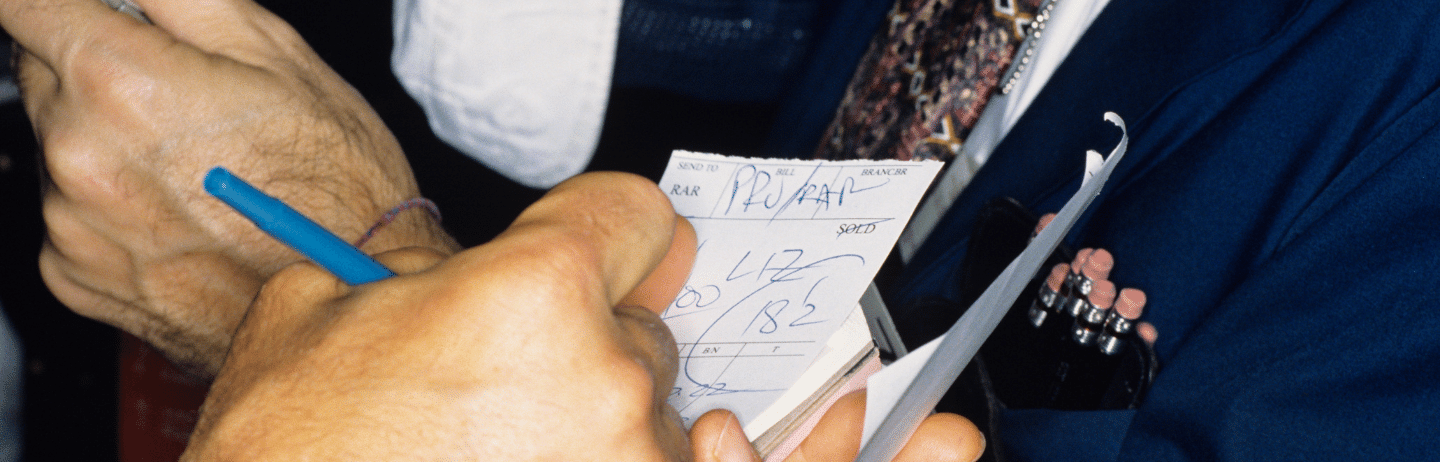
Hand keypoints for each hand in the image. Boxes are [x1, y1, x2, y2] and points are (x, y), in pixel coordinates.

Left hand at [1, 0, 455, 374]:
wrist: (358, 300)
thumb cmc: (338, 183)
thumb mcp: (278, 54)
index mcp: (119, 83)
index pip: (25, 5)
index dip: (64, 4)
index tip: (95, 15)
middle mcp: (78, 155)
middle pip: (41, 73)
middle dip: (96, 71)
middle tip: (187, 102)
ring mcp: (70, 223)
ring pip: (59, 147)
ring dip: (107, 143)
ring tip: (196, 172)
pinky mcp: (74, 276)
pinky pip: (72, 216)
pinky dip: (114, 209)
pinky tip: (184, 219)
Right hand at [182, 172, 980, 459]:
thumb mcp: (309, 325)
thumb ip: (408, 273)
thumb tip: (459, 267)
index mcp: (531, 294)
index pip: (634, 220)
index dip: (617, 242)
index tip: (617, 267)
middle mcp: (613, 384)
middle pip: (657, 338)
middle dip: (603, 362)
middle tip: (518, 408)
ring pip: (692, 431)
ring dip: (676, 437)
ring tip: (682, 439)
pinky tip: (946, 447)